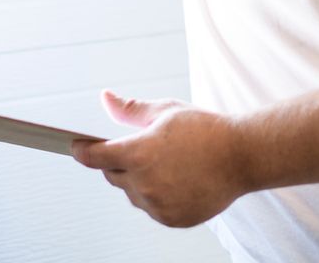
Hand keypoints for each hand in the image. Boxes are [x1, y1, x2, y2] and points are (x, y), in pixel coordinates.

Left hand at [69, 90, 250, 228]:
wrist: (241, 157)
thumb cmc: (205, 130)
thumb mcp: (164, 111)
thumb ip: (129, 109)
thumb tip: (105, 99)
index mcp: (139, 154)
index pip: (94, 157)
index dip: (82, 151)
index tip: (77, 147)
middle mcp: (145, 184)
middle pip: (112, 175)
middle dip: (118, 161)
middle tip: (142, 148)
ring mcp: (158, 205)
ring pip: (132, 193)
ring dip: (138, 180)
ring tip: (166, 163)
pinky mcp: (171, 219)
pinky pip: (151, 208)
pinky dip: (156, 196)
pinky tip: (176, 180)